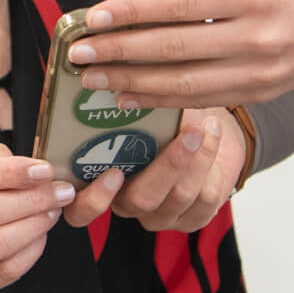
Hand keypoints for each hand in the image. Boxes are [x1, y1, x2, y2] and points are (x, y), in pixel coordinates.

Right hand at [65, 106, 244, 233]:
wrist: (199, 130)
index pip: (80, 210)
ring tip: (204, 126)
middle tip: (186, 135)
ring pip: (179, 196)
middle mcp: (127, 204)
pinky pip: (206, 198)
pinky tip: (213, 135)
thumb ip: (120, 106)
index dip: (93, 200)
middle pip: (141, 201)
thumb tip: (110, 74)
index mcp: (99, 184)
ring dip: (197, 157)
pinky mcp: (194, 218)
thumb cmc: (157, 118)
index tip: (112, 173)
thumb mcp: (134, 110)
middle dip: (167, 167)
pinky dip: (211, 161)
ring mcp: (161, 215)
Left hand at [66, 0, 293, 108]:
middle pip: (174, 49)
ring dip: (132, 83)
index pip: (179, 5)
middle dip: (119, 52)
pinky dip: (163, 101)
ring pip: (184, 84)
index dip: (132, 13)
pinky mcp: (262, 93)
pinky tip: (130, 96)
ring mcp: (261, 72)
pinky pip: (204, 100)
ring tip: (93, 79)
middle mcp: (258, 38)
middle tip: (78, 54)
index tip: (94, 17)